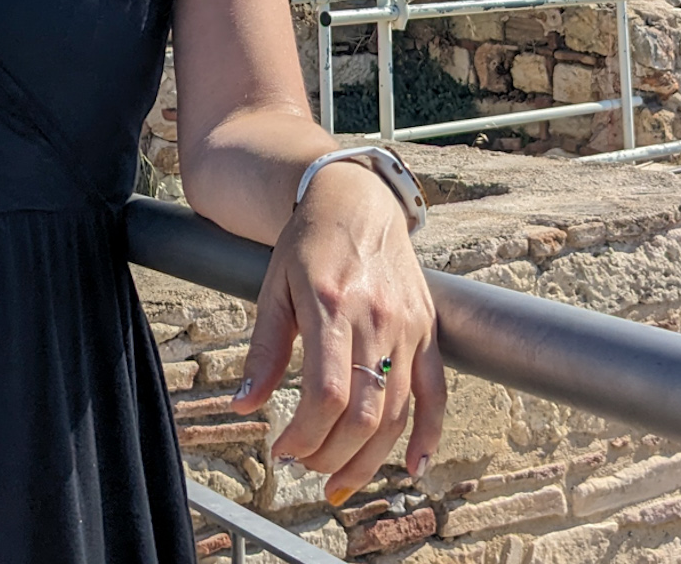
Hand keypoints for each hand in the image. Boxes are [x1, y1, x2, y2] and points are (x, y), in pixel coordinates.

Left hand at [229, 162, 444, 503]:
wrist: (355, 200)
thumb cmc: (308, 244)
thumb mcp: (274, 288)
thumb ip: (264, 350)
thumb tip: (244, 405)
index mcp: (331, 305)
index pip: (325, 393)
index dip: (304, 435)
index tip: (283, 450)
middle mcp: (375, 316)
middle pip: (364, 412)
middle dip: (332, 455)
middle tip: (307, 466)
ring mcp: (408, 324)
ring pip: (397, 411)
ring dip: (369, 459)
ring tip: (340, 481)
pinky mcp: (427, 328)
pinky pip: (436, 391)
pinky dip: (429, 435)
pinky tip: (412, 468)